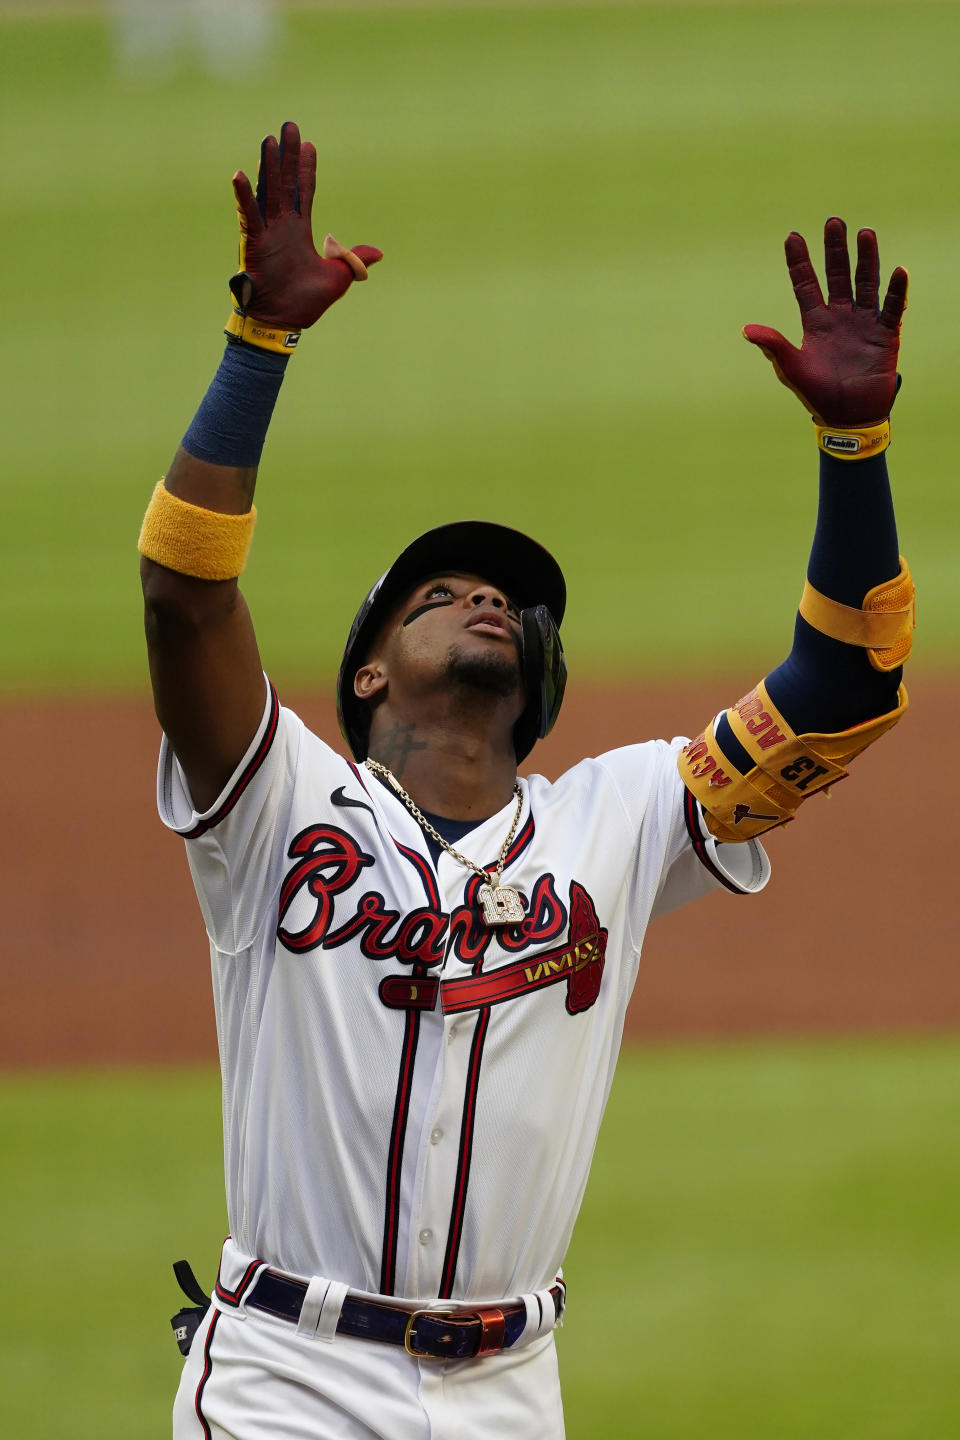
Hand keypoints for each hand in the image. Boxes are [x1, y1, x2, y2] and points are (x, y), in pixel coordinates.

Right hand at [230, 121, 381, 327]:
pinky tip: (239, 174)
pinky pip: (248, 215)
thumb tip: (379, 253)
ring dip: (268, 166)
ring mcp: (267, 232)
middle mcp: (282, 226)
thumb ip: (354, 259)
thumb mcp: (338, 278)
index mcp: (300, 231)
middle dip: (287, 155)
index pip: (304, 192)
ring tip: (269, 140)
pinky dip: (243, 196)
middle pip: (285, 183)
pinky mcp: (253, 243)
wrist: (283, 324)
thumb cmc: (305, 303)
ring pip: (268, 192)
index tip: (309, 145)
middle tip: (289, 127)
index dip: (306, 169)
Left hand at [743, 218, 907, 425]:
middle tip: (834, 222)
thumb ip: (772, 346)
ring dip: (866, 259)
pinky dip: (896, 291)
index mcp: (815, 322)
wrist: (847, 417)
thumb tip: (745, 329)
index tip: (793, 236)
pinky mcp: (885, 335)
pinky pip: (892, 308)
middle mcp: (839, 317)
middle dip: (835, 250)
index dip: (799, 261)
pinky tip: (898, 270)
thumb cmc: (816, 394)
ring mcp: (863, 323)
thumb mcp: (790, 368)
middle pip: (837, 275)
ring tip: (865, 233)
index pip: (805, 284)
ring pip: (865, 283)